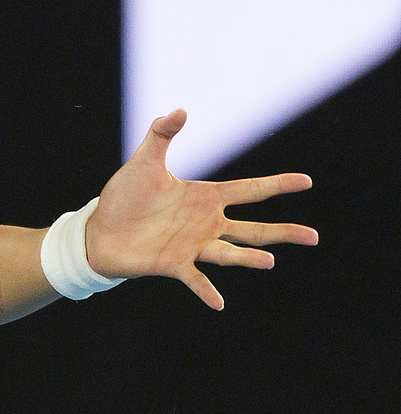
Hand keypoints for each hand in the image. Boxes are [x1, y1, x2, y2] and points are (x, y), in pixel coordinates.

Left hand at [84, 109, 317, 309]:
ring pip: (230, 253)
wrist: (99, 230)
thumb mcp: (143, 162)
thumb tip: (180, 110)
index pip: (249, 190)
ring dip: (248, 258)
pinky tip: (219, 304)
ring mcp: (192, 246)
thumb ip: (161, 135)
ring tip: (270, 261)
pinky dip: (206, 290)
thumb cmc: (124, 197)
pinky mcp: (173, 263)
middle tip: (313, 237)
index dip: (277, 185)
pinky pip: (195, 279)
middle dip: (283, 232)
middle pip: (252, 228)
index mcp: (205, 197)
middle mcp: (206, 224)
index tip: (307, 181)